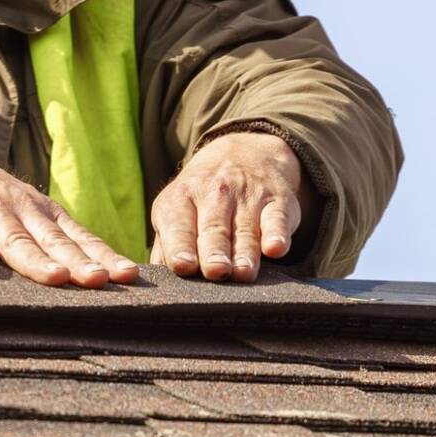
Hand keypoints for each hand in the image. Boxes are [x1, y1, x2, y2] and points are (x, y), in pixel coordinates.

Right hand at [0, 148, 139, 287]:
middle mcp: (23, 210)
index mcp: (44, 215)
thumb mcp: (27, 218)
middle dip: (79, 261)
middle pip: (54, 241)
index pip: (80, 238)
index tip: (128, 275)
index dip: (104, 256)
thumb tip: (93, 281)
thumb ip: (51, 246)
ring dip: (36, 260)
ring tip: (55, 278)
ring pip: (15, 239)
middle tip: (99, 280)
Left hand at [151, 131, 310, 281]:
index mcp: (181, 198)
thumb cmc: (202, 198)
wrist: (246, 154)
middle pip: (213, 228)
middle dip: (214, 250)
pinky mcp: (277, 201)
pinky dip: (278, 234)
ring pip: (245, 229)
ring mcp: (248, 195)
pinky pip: (277, 218)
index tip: (183, 266)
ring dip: (246, 251)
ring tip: (244, 273)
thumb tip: (157, 283)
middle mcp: (214, 193)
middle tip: (215, 271)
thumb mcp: (176, 210)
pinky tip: (276, 248)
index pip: (179, 225)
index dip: (180, 246)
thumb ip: (165, 247)